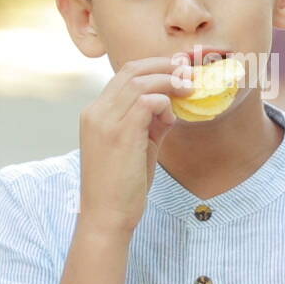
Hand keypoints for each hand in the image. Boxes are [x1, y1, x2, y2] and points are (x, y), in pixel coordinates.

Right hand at [78, 56, 192, 238]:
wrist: (106, 217)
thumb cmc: (121, 188)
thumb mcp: (136, 148)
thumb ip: (150, 124)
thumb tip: (170, 107)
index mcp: (96, 114)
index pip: (124, 75)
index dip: (154, 67)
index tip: (178, 69)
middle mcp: (96, 112)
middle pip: (132, 70)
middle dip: (164, 66)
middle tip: (189, 71)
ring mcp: (105, 121)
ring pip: (140, 81)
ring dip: (169, 82)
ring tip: (189, 89)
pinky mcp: (119, 134)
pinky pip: (146, 101)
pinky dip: (164, 104)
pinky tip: (171, 119)